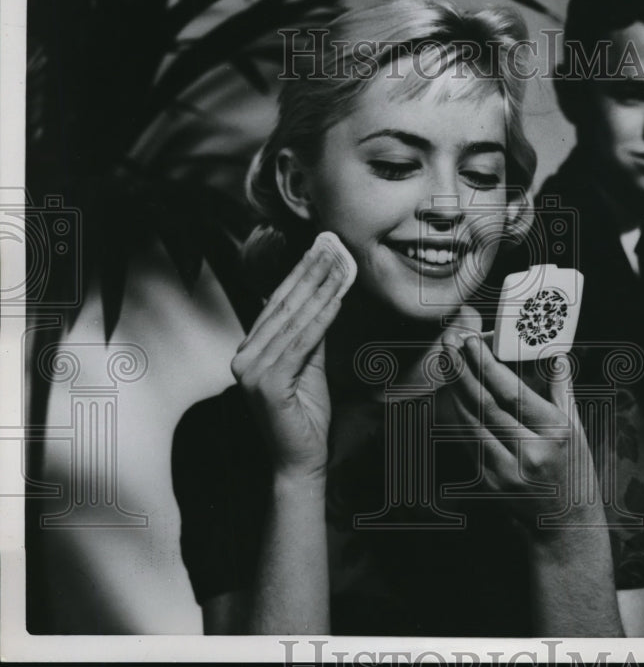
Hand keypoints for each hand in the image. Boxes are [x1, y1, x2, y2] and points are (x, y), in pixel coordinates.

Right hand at [230, 234, 355, 482]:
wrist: (299, 460)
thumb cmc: (304, 415)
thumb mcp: (310, 365)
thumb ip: (311, 334)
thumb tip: (325, 297)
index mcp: (250, 350)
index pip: (277, 303)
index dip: (300, 273)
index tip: (321, 249)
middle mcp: (244, 356)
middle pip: (283, 306)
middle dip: (311, 272)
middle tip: (332, 244)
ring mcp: (251, 370)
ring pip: (293, 320)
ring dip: (320, 289)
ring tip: (339, 264)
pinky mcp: (267, 383)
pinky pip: (301, 344)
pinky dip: (321, 319)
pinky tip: (337, 300)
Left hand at [441, 328, 597, 530]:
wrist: (566, 525)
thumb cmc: (575, 471)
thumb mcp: (578, 428)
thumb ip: (562, 389)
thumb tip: (555, 354)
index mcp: (555, 433)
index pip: (513, 393)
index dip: (487, 365)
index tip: (472, 342)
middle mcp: (530, 453)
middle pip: (487, 404)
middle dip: (464, 370)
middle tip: (451, 344)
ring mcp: (507, 471)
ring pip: (472, 422)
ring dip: (455, 389)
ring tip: (447, 362)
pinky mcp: (490, 483)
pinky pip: (468, 442)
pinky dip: (457, 415)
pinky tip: (452, 394)